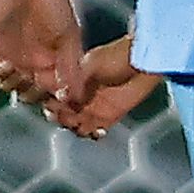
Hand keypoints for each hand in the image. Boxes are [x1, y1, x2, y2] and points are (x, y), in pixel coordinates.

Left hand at [0, 0, 89, 110]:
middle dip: (34, 96)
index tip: (59, 101)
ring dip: (15, 85)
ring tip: (22, 72)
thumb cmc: (54, 4)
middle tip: (38, 89)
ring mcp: (11, 55)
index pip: (52, 91)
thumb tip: (73, 98)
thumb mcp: (69, 38)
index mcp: (53, 60)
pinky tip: (6, 65)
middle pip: (29, 93)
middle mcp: (32, 61)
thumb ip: (71, 69)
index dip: (54, 99)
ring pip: (8, 86)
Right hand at [46, 36, 160, 138]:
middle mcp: (79, 95)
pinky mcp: (109, 116)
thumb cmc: (117, 57)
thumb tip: (62, 98)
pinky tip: (96, 131)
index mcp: (70, 80)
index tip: (52, 103)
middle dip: (60, 116)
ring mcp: (93, 107)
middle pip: (61, 112)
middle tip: (65, 114)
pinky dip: (94, 134)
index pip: (52, 96)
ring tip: (80, 122)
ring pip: (75, 124)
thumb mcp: (91, 68)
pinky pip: (96, 131)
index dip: (51, 101)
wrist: (142, 63)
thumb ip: (76, 85)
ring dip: (75, 126)